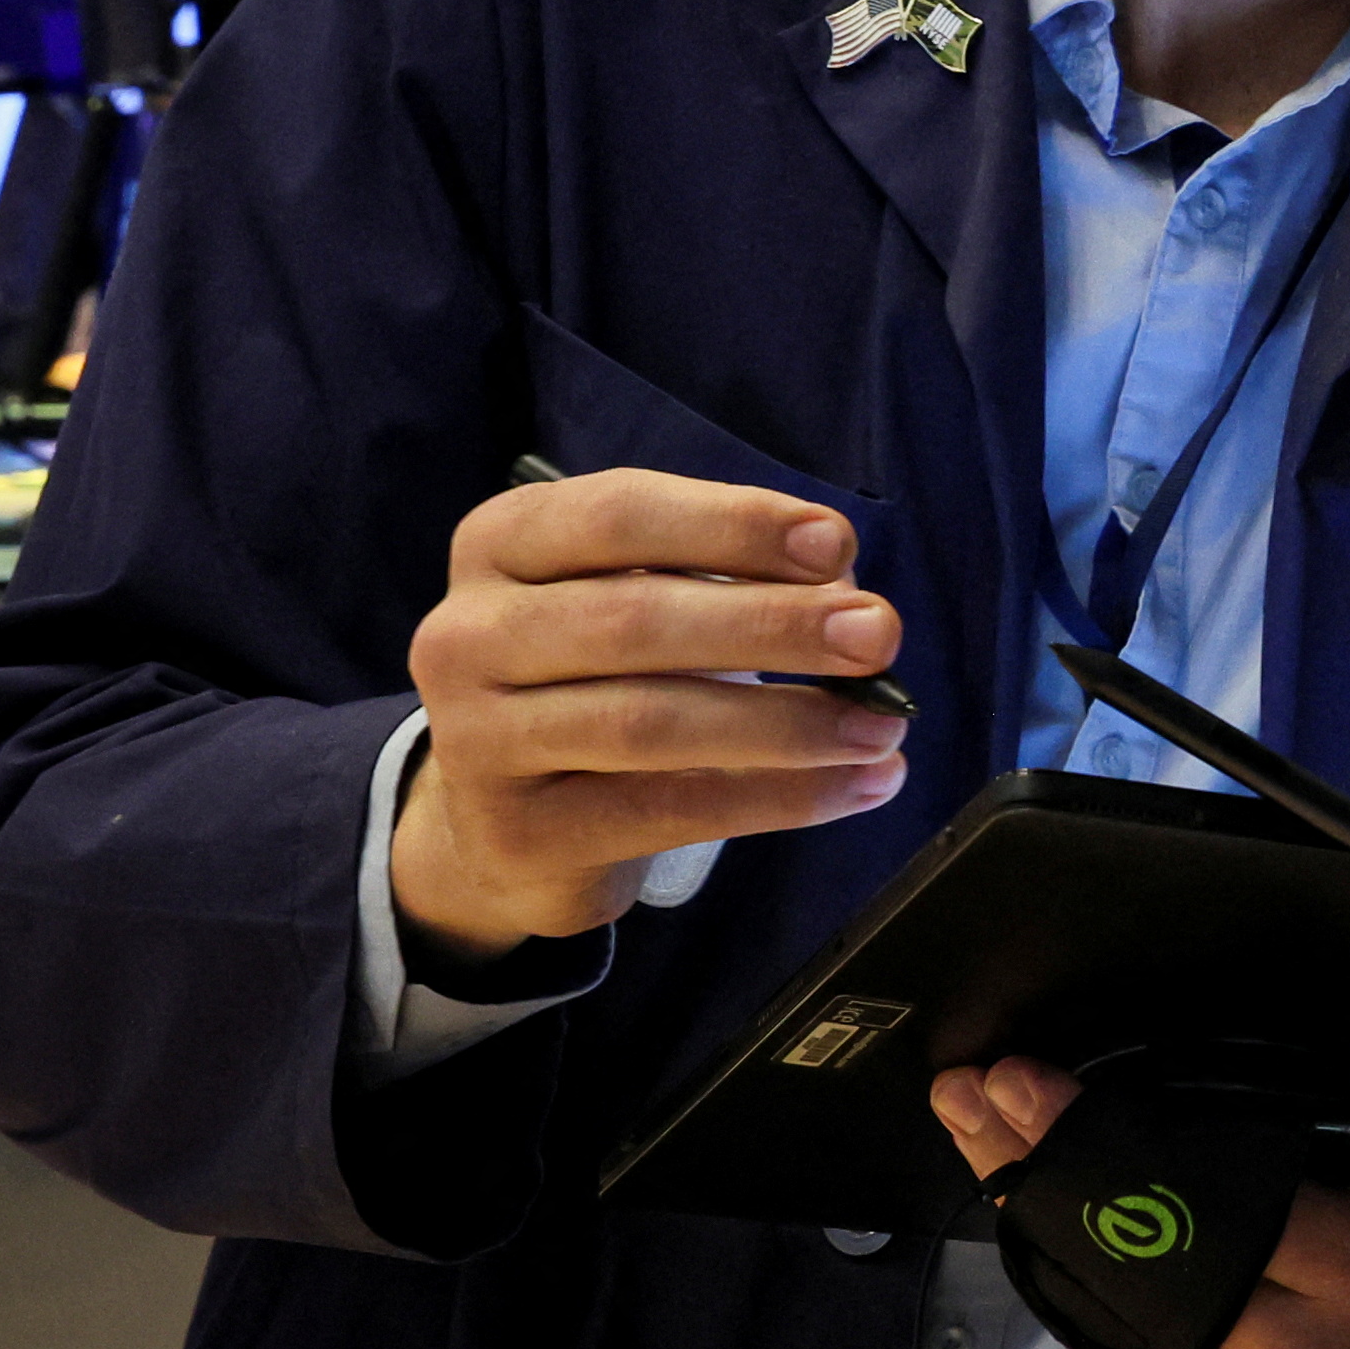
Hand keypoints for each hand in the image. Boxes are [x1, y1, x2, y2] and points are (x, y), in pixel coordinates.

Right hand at [388, 470, 911, 957]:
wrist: (501, 820)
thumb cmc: (599, 675)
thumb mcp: (643, 601)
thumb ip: (727, 580)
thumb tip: (846, 596)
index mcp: (502, 544)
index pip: (621, 514)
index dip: (733, 524)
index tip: (835, 544)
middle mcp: (468, 634)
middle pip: (636, 618)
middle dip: (775, 624)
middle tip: (878, 636)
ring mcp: (476, 739)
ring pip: (651, 721)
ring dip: (788, 723)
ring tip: (881, 727)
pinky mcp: (518, 835)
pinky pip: (666, 810)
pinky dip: (776, 798)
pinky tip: (854, 786)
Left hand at [933, 1037, 1349, 1348]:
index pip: (1203, 1203)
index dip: (1105, 1142)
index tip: (1023, 1080)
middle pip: (1137, 1259)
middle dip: (1045, 1170)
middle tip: (973, 1096)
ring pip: (1126, 1312)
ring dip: (1052, 1225)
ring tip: (990, 1140)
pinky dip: (1102, 1284)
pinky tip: (1058, 1214)